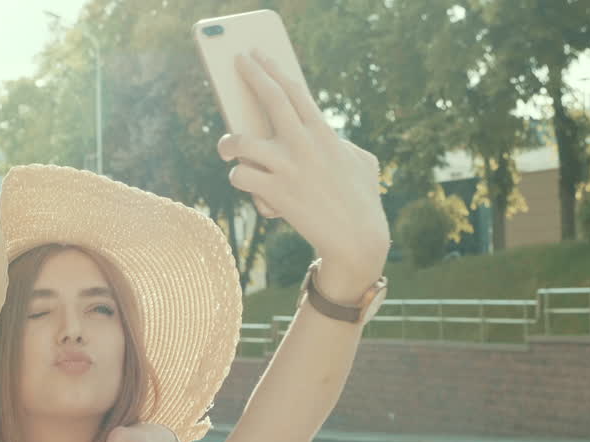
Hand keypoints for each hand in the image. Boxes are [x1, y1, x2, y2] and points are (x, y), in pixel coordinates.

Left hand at [216, 50, 389, 298]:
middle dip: (252, 74)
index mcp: (323, 133)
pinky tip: (251, 187)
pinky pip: (240, 177)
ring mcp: (287, 167)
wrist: (357, 238)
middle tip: (238, 60)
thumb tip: (319, 135)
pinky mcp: (274, 193)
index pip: (294, 91)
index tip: (259, 56)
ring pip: (240, 142)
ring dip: (228, 145)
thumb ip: (337, 143)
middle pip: (270, 98)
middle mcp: (303, 144)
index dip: (273, 69)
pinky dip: (241, 181)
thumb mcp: (360, 161)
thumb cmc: (361, 199)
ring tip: (228, 149)